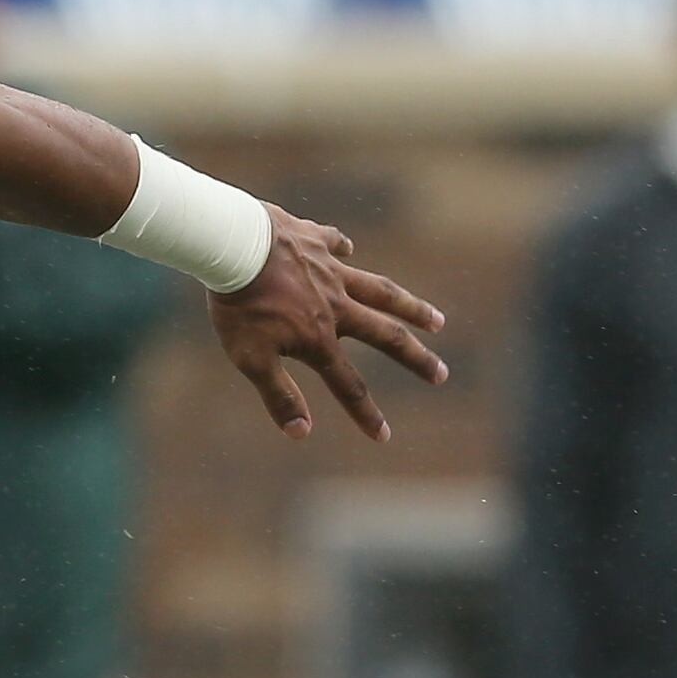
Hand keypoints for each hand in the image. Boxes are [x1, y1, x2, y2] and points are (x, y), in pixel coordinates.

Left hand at [203, 203, 448, 440]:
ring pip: (381, 291)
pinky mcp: (316, 241)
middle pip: (386, 336)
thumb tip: (302, 433)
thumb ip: (279, 395)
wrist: (235, 245)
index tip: (383, 436)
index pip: (348, 386)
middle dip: (416, 359)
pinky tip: (348, 252)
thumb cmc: (239, 307)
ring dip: (411, 308)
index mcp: (319, 339)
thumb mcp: (252, 359)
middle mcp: (335, 306)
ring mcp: (330, 272)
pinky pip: (336, 246)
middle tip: (441, 374)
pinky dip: (343, 250)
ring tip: (436, 320)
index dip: (365, 414)